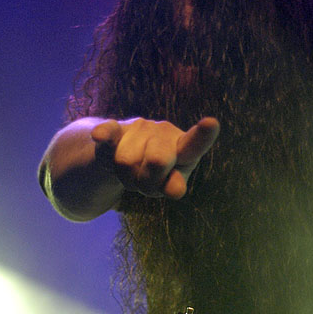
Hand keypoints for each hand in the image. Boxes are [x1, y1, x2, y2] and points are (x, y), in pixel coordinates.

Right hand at [92, 116, 219, 199]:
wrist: (127, 159)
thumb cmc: (157, 175)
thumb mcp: (168, 184)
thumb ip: (173, 185)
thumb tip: (175, 190)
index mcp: (184, 149)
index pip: (194, 145)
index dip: (203, 135)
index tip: (211, 123)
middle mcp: (165, 133)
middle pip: (156, 162)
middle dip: (147, 181)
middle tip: (147, 179)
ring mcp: (141, 129)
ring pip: (127, 163)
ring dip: (127, 177)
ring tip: (134, 171)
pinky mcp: (116, 129)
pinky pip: (109, 132)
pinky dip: (104, 135)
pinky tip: (100, 136)